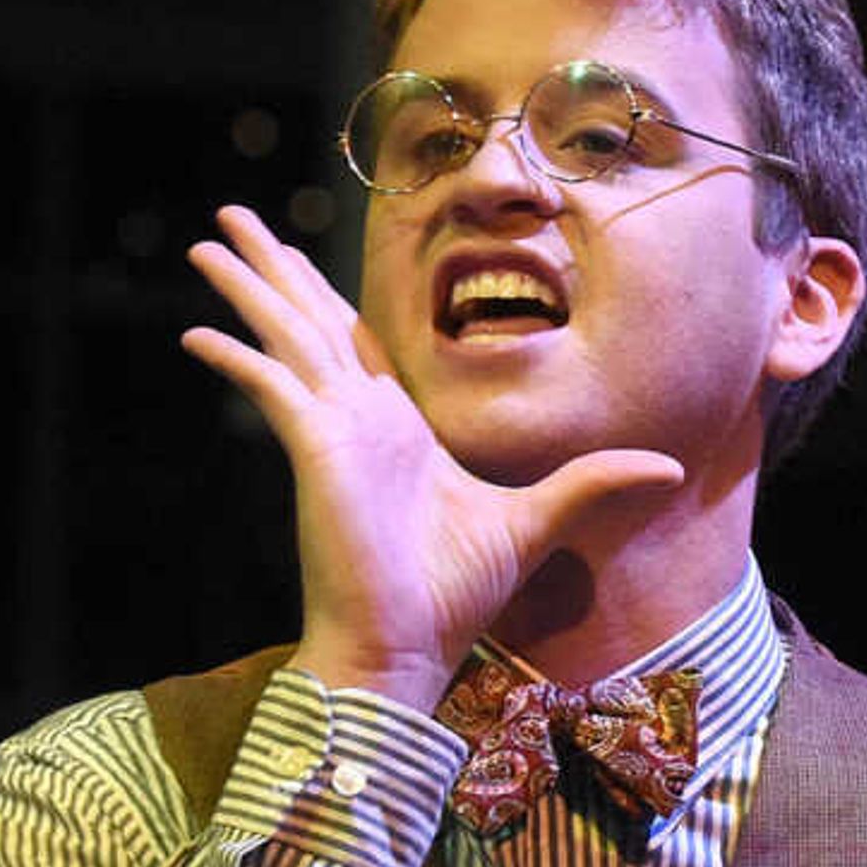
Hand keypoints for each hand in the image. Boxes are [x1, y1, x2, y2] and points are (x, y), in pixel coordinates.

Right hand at [181, 204, 682, 708]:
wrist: (405, 650)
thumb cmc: (455, 598)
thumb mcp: (538, 523)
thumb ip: (593, 483)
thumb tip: (669, 467)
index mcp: (397, 430)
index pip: (356, 345)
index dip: (328, 299)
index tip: (296, 263)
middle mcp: (357, 420)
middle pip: (311, 321)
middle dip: (273, 266)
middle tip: (231, 216)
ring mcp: (331, 432)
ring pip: (285, 335)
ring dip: (248, 285)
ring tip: (205, 238)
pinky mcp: (313, 452)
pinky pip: (270, 389)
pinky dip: (238, 357)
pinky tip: (197, 332)